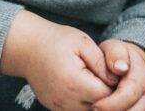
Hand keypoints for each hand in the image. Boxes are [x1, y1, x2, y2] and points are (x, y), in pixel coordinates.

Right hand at [1, 12, 117, 110]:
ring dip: (96, 100)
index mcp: (73, 82)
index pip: (105, 94)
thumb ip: (101, 62)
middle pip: (98, 107)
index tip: (116, 72)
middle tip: (107, 75)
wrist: (27, 47)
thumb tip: (117, 78)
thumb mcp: (83, 43)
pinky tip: (85, 86)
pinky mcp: (54, 108)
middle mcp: (64, 100)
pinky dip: (84, 102)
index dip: (115, 85)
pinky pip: (76, 110)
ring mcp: (57, 106)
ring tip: (96, 80)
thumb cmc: (57, 41)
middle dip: (107, 94)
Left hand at [92, 39, 144, 110]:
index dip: (109, 105)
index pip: (127, 97)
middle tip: (94, 110)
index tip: (94, 105)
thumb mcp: (115, 48)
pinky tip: (106, 110)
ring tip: (98, 109)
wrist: (134, 66)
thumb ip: (115, 54)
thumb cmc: (119, 58)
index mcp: (142, 79)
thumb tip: (119, 67)